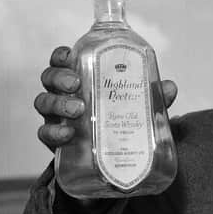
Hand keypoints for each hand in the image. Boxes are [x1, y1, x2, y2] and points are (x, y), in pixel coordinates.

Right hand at [34, 46, 177, 151]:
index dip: (61, 55)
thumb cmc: (118, 118)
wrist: (109, 158)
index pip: (62, 60)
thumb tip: (170, 87)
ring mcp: (56, 117)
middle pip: (49, 78)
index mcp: (80, 78)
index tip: (70, 55)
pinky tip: (68, 134)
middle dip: (59, 78)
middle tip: (76, 84)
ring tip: (78, 109)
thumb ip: (152, 94)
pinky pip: (44, 133)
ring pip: (43, 103)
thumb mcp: (136, 104)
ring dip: (57, 103)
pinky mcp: (55, 141)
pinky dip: (53, 132)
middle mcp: (63, 94)